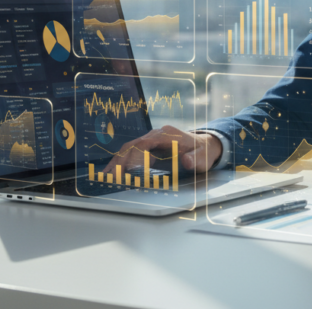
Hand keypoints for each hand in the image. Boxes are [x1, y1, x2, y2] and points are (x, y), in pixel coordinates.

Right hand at [100, 125, 221, 175]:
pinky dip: (122, 161)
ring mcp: (151, 139)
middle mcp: (156, 135)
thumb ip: (196, 159)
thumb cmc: (203, 152)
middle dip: (120, 160)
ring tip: (106, 176)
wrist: (205, 145)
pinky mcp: (149, 146)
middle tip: (110, 176)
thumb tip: (186, 160)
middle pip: (133, 145)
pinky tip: (113, 172)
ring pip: (129, 148)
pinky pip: (132, 152)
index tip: (125, 170)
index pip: (145, 143)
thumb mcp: (204, 157)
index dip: (133, 156)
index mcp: (167, 135)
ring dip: (117, 161)